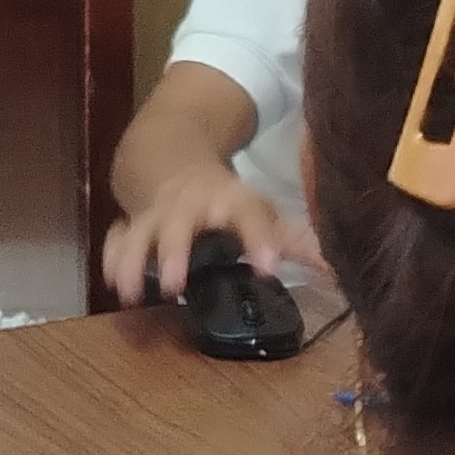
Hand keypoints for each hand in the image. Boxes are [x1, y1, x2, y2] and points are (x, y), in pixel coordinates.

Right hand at [105, 167, 315, 308]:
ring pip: (138, 234)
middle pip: (180, 225)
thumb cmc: (226, 201)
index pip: (250, 217)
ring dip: (132, 261)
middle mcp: (191, 206)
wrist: (173, 161)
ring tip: (130, 293)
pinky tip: (113, 285)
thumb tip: (344, 272)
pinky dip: (111, 261)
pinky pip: (114, 242)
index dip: (260, 240)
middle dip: (174, 253)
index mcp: (232, 202)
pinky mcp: (130, 225)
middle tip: (174, 287)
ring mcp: (156, 215)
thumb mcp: (263, 213)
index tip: (268, 268)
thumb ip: (297, 243)